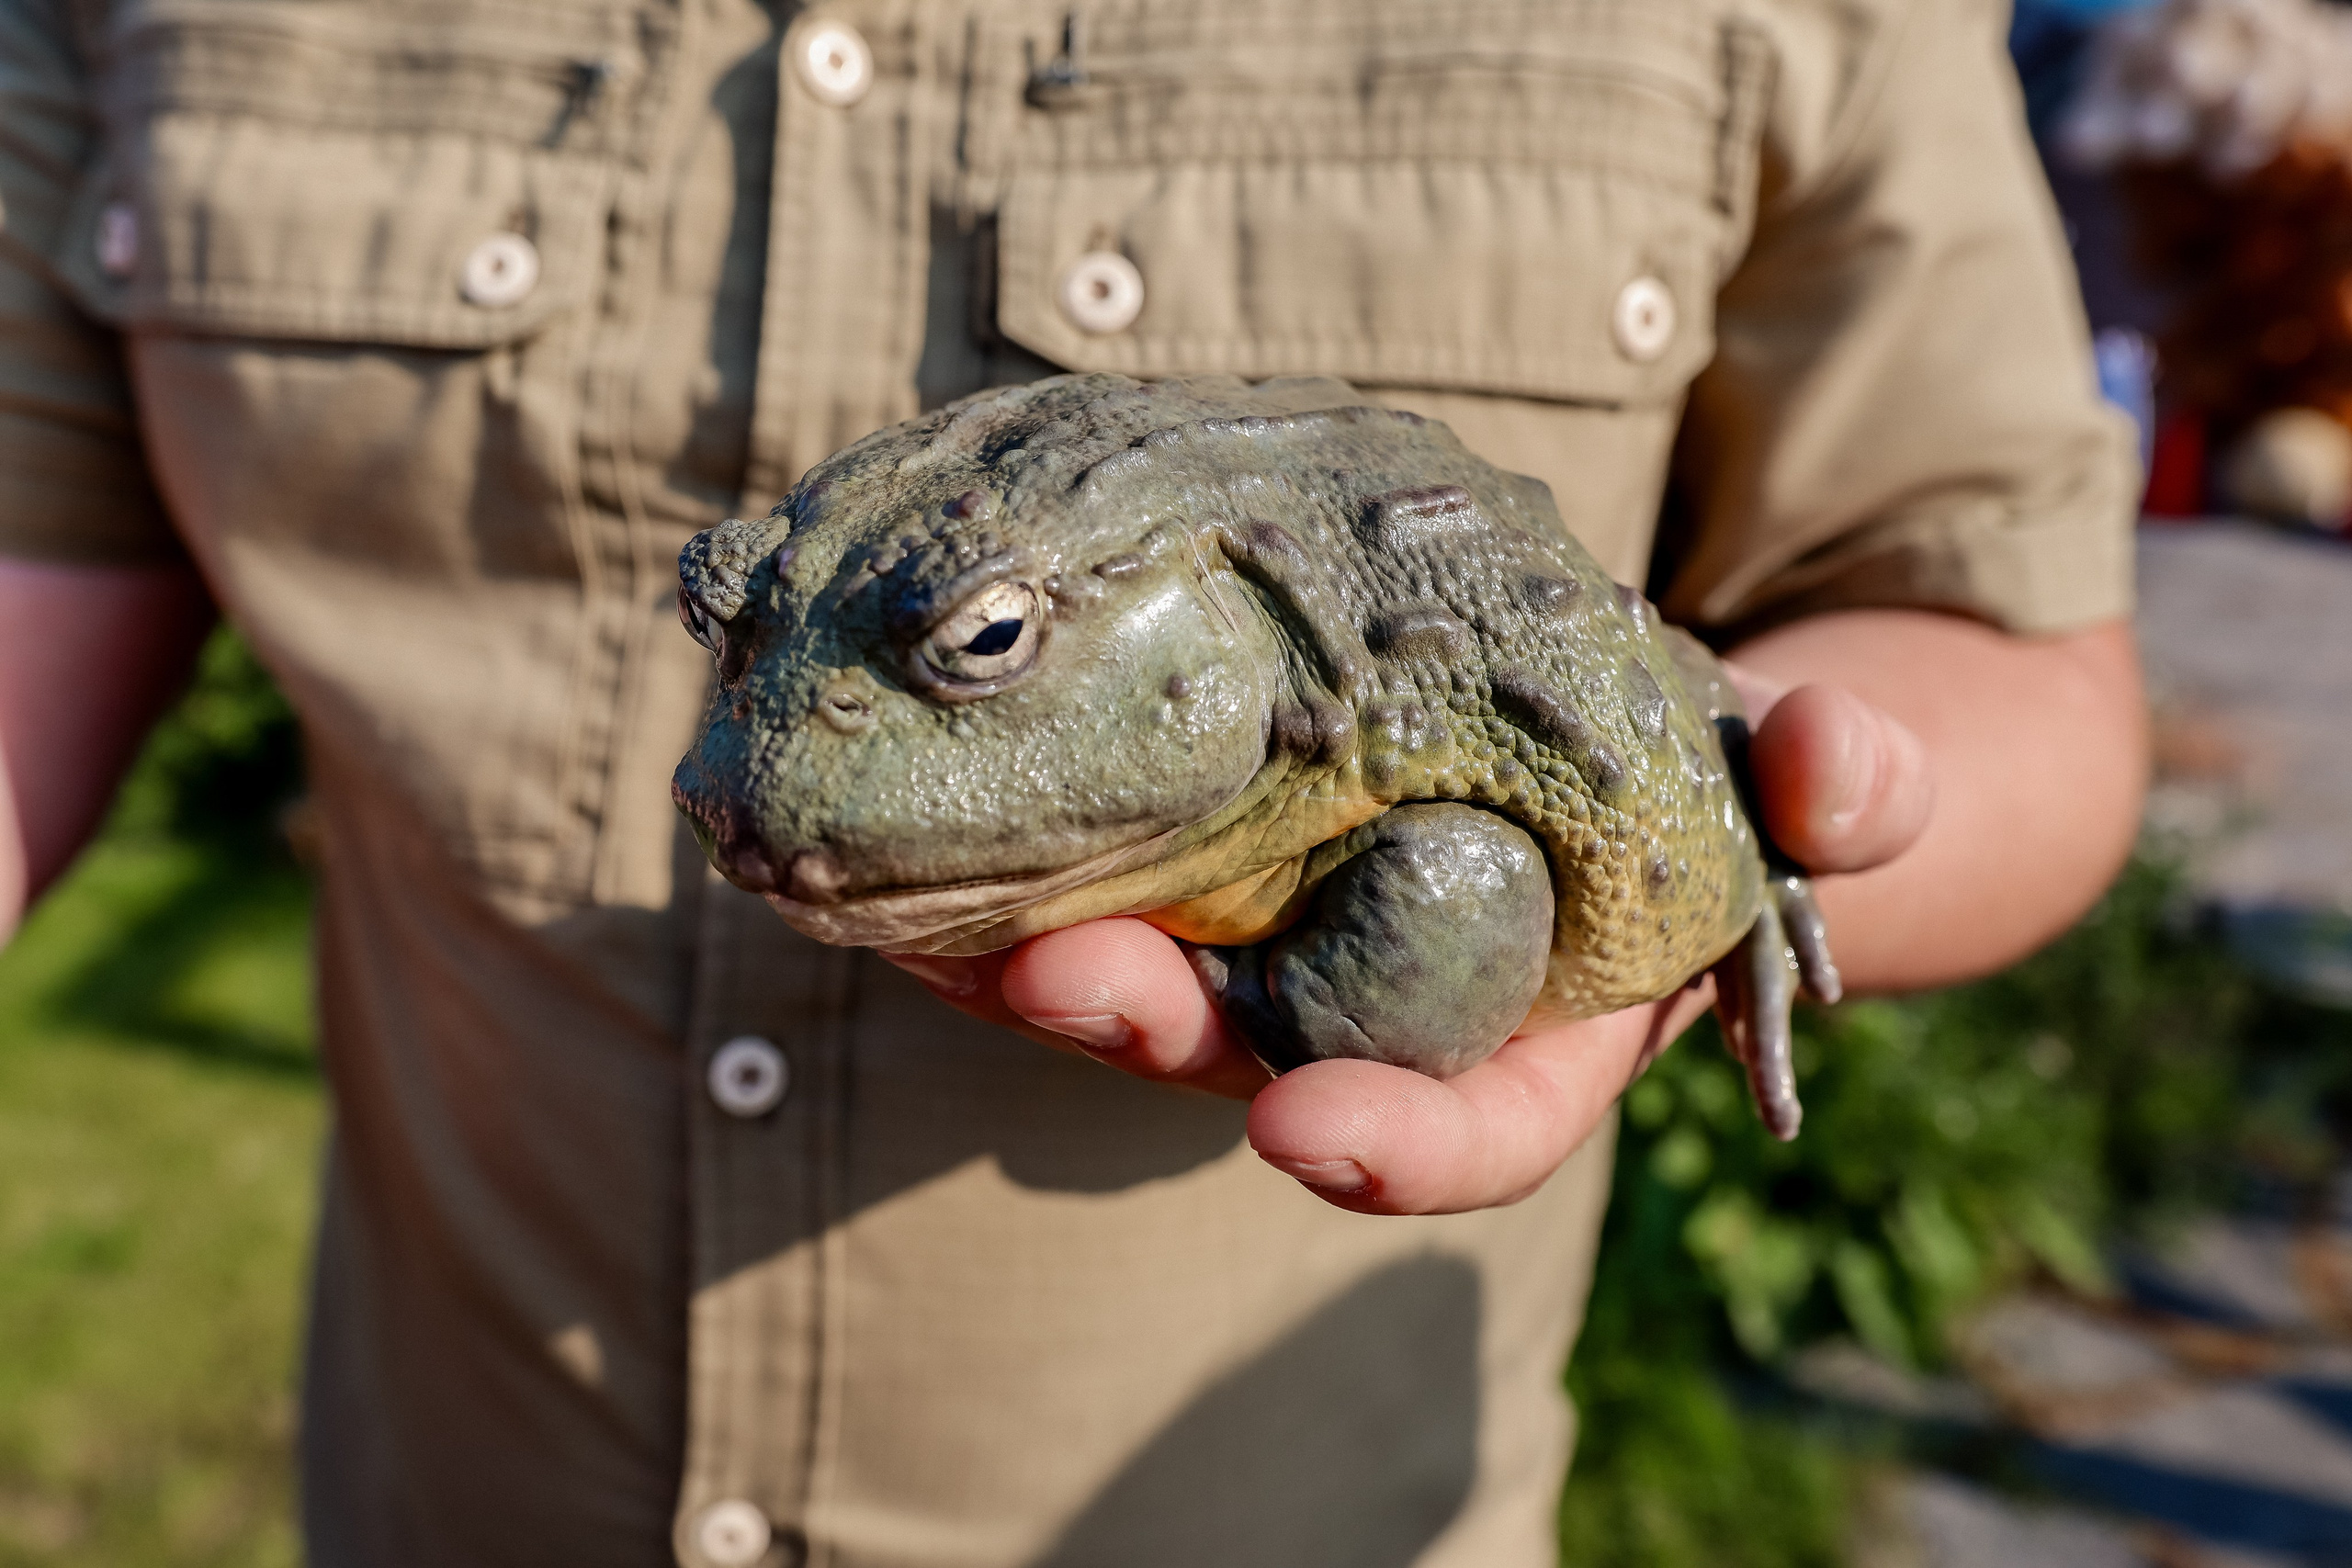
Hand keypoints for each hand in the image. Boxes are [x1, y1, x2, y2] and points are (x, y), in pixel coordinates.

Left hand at [885, 668, 1933, 1214]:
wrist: (1621, 720)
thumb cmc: (1718, 778)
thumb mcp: (1804, 786)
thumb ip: (1842, 794)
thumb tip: (1847, 775)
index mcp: (1529, 1041)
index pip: (1454, 1128)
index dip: (1385, 1145)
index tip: (1303, 1128)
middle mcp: (1381, 1012)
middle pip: (1250, 1058)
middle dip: (1149, 1026)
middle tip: (1052, 971)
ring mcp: (1281, 940)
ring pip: (1144, 975)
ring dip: (1028, 947)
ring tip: (917, 903)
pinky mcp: (1206, 857)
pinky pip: (1099, 877)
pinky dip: (1009, 858)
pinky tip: (910, 822)